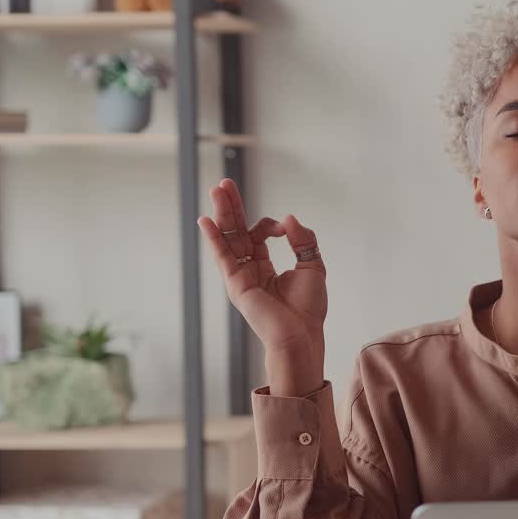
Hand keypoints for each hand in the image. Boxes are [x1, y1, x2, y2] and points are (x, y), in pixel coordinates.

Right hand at [198, 178, 326, 394]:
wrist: (302, 334)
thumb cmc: (308, 310)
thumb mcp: (312, 267)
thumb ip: (303, 241)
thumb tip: (289, 218)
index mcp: (266, 267)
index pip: (259, 235)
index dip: (271, 225)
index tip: (285, 228)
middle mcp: (250, 270)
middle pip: (237, 232)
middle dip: (232, 207)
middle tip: (224, 184)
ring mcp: (241, 277)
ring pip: (229, 239)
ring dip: (223, 214)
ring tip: (216, 190)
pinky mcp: (236, 284)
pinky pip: (223, 257)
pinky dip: (214, 238)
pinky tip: (205, 221)